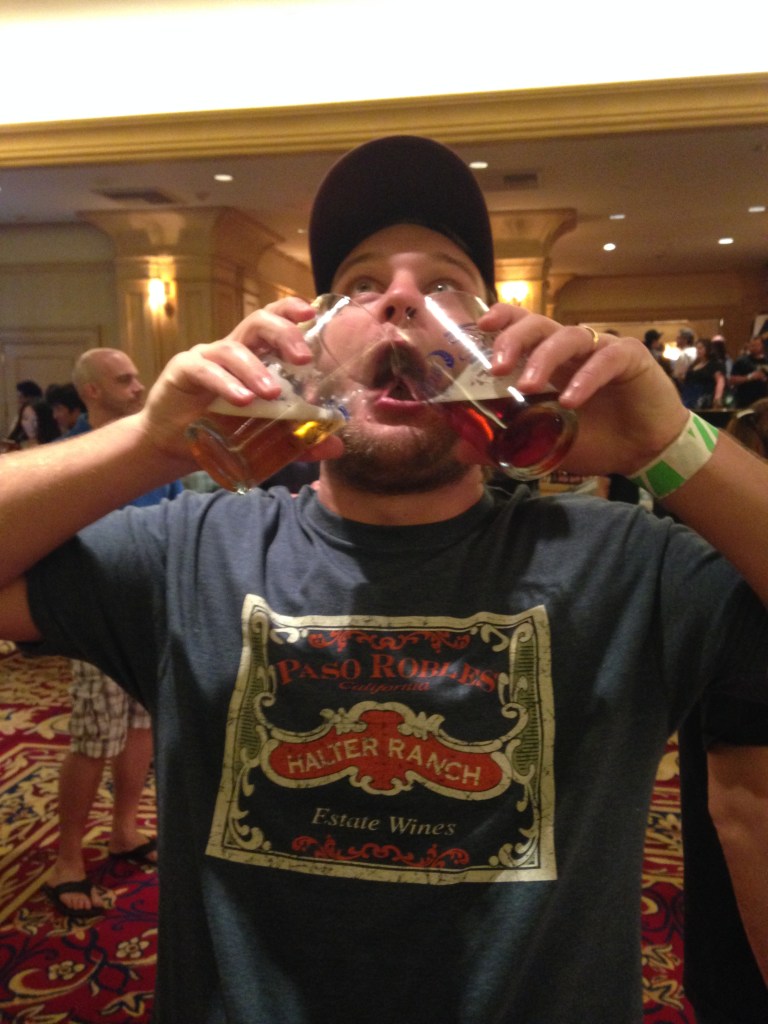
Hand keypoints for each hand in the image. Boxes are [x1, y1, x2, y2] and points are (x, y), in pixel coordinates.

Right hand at [137, 297, 342, 461]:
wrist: (172, 446)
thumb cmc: (219, 430)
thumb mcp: (265, 436)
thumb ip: (299, 439)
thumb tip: (336, 447)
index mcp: (253, 356)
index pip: (272, 321)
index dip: (290, 311)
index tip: (311, 314)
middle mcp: (231, 350)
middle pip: (256, 324)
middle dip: (283, 335)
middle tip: (303, 360)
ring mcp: (205, 358)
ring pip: (233, 351)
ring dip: (255, 370)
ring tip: (272, 393)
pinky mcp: (182, 372)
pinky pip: (205, 370)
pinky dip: (226, 384)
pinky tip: (242, 399)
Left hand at [480, 305, 687, 476]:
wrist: (645, 452)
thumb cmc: (595, 439)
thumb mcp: (544, 445)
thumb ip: (506, 443)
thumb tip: (462, 450)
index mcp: (549, 360)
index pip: (523, 326)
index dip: (503, 318)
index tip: (482, 325)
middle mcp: (572, 348)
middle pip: (539, 324)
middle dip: (514, 339)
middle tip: (497, 368)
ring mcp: (601, 348)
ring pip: (569, 336)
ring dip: (544, 358)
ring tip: (528, 387)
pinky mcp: (630, 357)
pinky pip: (606, 358)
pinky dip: (585, 378)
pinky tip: (571, 400)